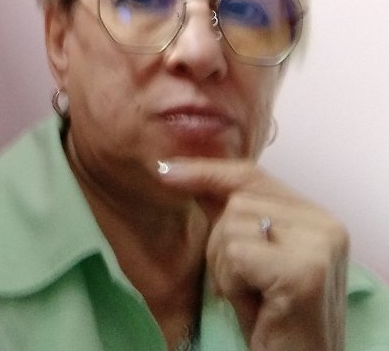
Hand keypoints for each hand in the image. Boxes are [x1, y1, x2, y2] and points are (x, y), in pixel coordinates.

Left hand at [158, 158, 348, 350]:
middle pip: (237, 201)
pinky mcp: (305, 270)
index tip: (166, 170)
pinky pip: (236, 254)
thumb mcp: (252, 258)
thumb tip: (178, 173)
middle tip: (248, 288)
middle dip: (222, 245)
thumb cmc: (272, 321)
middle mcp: (326, 223)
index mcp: (317, 217)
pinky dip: (233, 284)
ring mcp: (320, 244)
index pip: (253, 176)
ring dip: (227, 270)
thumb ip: (230, 216)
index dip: (208, 171)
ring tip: (255, 300)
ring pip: (232, 225)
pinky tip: (258, 310)